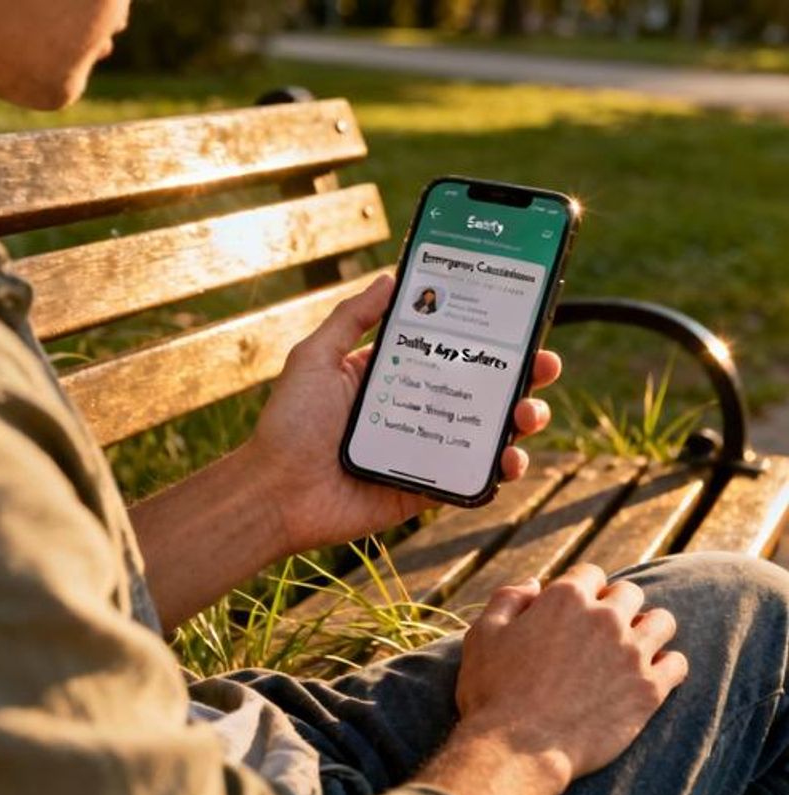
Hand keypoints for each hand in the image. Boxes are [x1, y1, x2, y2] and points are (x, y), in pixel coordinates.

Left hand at [248, 274, 560, 553]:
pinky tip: (508, 460)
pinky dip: (497, 472)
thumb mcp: (317, 356)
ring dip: (519, 423)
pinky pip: (471, 480)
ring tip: (528, 416)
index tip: (520, 326)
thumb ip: (353, 317)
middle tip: (544, 367)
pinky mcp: (425, 489)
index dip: (488, 340)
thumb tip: (392, 276)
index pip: (451, 351)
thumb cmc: (291, 422)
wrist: (277, 492)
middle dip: (520, 378)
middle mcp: (415, 409)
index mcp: (394, 375)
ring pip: (485, 434)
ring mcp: (424, 450)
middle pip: (480, 391)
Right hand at [451, 564, 688, 794]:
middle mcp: (604, 617)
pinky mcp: (648, 690)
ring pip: (662, 621)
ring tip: (632, 646)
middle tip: (601, 629)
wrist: (518, 750)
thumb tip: (535, 583)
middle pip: (630, 592)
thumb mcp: (484, 632)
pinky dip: (666, 665)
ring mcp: (631, 653)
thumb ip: (509, 597)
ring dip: (648, 628)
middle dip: (617, 604)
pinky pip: (677, 663)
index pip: (591, 573)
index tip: (575, 609)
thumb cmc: (493, 690)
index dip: (582, 588)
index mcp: (565, 597)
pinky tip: (647, 675)